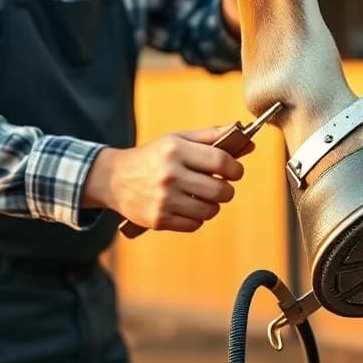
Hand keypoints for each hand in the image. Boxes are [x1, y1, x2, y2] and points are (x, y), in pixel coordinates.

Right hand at [82, 126, 248, 231]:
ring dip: (212, 205)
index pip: (221, 162)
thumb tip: (248, 142)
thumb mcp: (179, 139)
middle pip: (220, 190)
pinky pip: (195, 225)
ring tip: (203, 196)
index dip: (235, 168)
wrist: (115, 179)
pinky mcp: (159, 220)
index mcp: (175, 150)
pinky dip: (197, 218)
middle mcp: (169, 175)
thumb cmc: (154, 156)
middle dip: (226, 189)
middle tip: (219, 185)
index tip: (234, 171)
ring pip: (210, 210)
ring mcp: (164, 200)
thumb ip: (213, 138)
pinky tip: (188, 207)